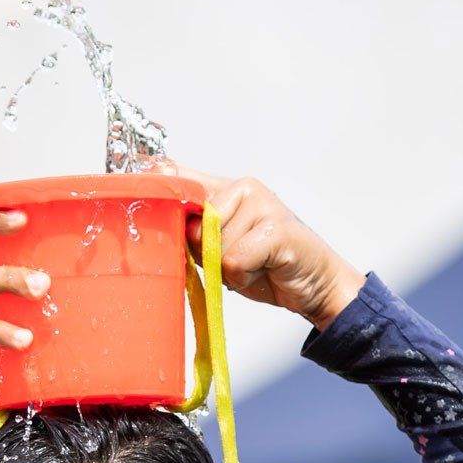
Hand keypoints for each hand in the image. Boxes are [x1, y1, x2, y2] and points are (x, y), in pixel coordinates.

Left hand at [174, 170, 363, 329]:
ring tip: (254, 265)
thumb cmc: (265, 266)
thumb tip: (171, 225)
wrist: (313, 284)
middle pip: (194, 227)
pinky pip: (234, 261)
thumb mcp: (219, 250)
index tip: (148, 204)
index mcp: (224, 188)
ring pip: (215, 246)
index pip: (178, 178)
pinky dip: (242, 277)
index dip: (161, 193)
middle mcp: (243, 187)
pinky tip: (263, 269)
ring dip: (228, 270)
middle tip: (235, 260)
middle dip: (207, 255)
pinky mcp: (275, 227)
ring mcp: (262, 203)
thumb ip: (194, 234)